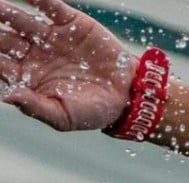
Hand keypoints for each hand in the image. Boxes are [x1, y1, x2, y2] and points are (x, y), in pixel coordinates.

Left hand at [0, 0, 132, 130]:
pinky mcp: (69, 22)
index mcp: (25, 76)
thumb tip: (7, 96)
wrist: (128, 95)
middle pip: (3, 38)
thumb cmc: (92, 112)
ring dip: (5, 11)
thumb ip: (34, 107)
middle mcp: (32, 53)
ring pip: (19, 19)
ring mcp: (49, 36)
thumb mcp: (62, 116)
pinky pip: (50, 6)